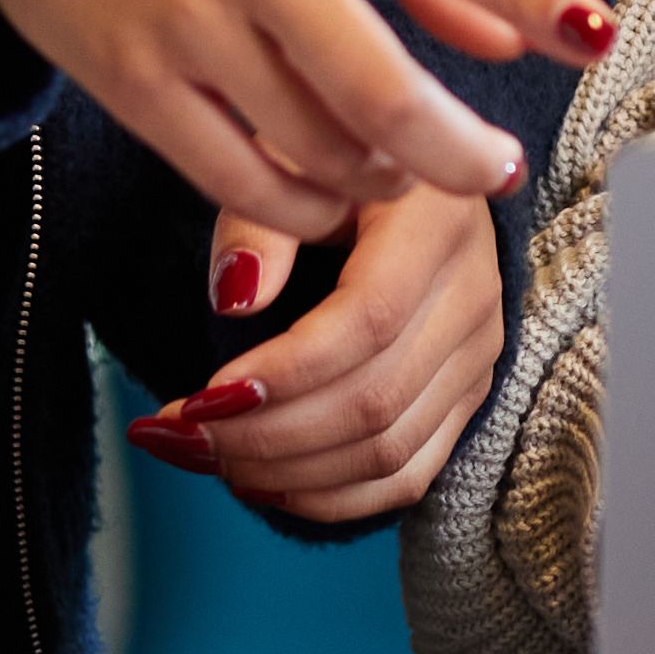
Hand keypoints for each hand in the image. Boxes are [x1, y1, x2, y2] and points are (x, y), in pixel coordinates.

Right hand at [0, 0, 606, 255]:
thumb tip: (514, 36)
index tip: (598, 37)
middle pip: (382, 90)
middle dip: (457, 153)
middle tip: (490, 171)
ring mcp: (186, 20)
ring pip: (318, 149)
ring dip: (378, 178)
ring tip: (390, 165)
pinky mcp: (128, 81)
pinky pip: (241, 182)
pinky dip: (303, 207)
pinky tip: (321, 192)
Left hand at [133, 188, 503, 531]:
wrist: (412, 169)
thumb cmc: (333, 161)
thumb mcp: (289, 156)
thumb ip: (259, 219)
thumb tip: (236, 298)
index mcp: (438, 218)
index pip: (370, 320)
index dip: (284, 373)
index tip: (197, 398)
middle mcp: (474, 292)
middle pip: (375, 400)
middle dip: (264, 435)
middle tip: (176, 436)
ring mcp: (478, 352)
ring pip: (389, 452)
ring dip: (286, 473)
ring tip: (205, 458)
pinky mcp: (467, 395)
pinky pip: (409, 475)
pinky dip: (330, 497)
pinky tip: (261, 482)